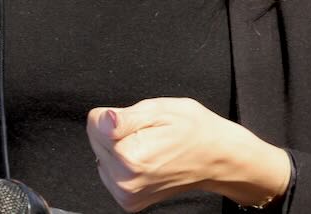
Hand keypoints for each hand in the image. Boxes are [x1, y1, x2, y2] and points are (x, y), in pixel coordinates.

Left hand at [86, 98, 290, 211]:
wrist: (215, 158)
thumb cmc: (193, 129)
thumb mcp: (160, 110)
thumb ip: (125, 117)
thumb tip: (101, 119)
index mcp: (132, 157)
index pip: (95, 122)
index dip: (116, 115)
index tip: (138, 121)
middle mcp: (126, 181)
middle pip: (96, 140)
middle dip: (118, 132)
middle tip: (148, 132)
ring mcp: (127, 194)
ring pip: (101, 155)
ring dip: (119, 147)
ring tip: (149, 145)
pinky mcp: (128, 201)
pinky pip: (109, 171)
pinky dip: (123, 162)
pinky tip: (146, 159)